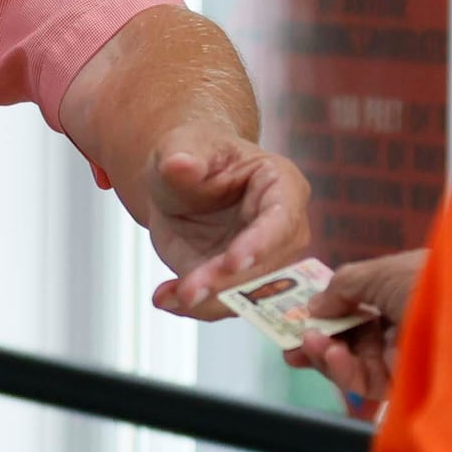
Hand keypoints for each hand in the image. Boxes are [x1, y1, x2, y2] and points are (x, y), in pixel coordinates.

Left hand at [136, 129, 316, 317]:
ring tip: (171, 296)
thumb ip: (183, 155)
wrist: (177, 183)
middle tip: (189, 291)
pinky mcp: (240, 283)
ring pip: (248, 294)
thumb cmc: (192, 154)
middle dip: (228, 284)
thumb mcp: (181, 146)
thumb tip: (180, 164)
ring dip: (210, 302)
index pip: (281, 219)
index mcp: (283, 185)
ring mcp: (266, 260)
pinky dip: (195, 306)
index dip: (261, 243)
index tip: (234, 262)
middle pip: (267, 267)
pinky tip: (167, 297)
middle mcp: (284, 229)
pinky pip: (223, 303)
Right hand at [282, 248, 425, 406]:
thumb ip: (342, 286)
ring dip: (325, 354)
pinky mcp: (405, 385)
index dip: (325, 313)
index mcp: (398, 295)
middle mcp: (400, 327)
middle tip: (290, 342)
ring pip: (352, 363)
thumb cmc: (430, 282)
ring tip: (310, 343)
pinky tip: (333, 354)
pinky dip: (343, 370)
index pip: (355, 308)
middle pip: (349, 339)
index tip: (295, 319)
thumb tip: (315, 304)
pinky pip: (365, 382)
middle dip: (317, 340)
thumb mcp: (380, 272)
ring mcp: (402, 357)